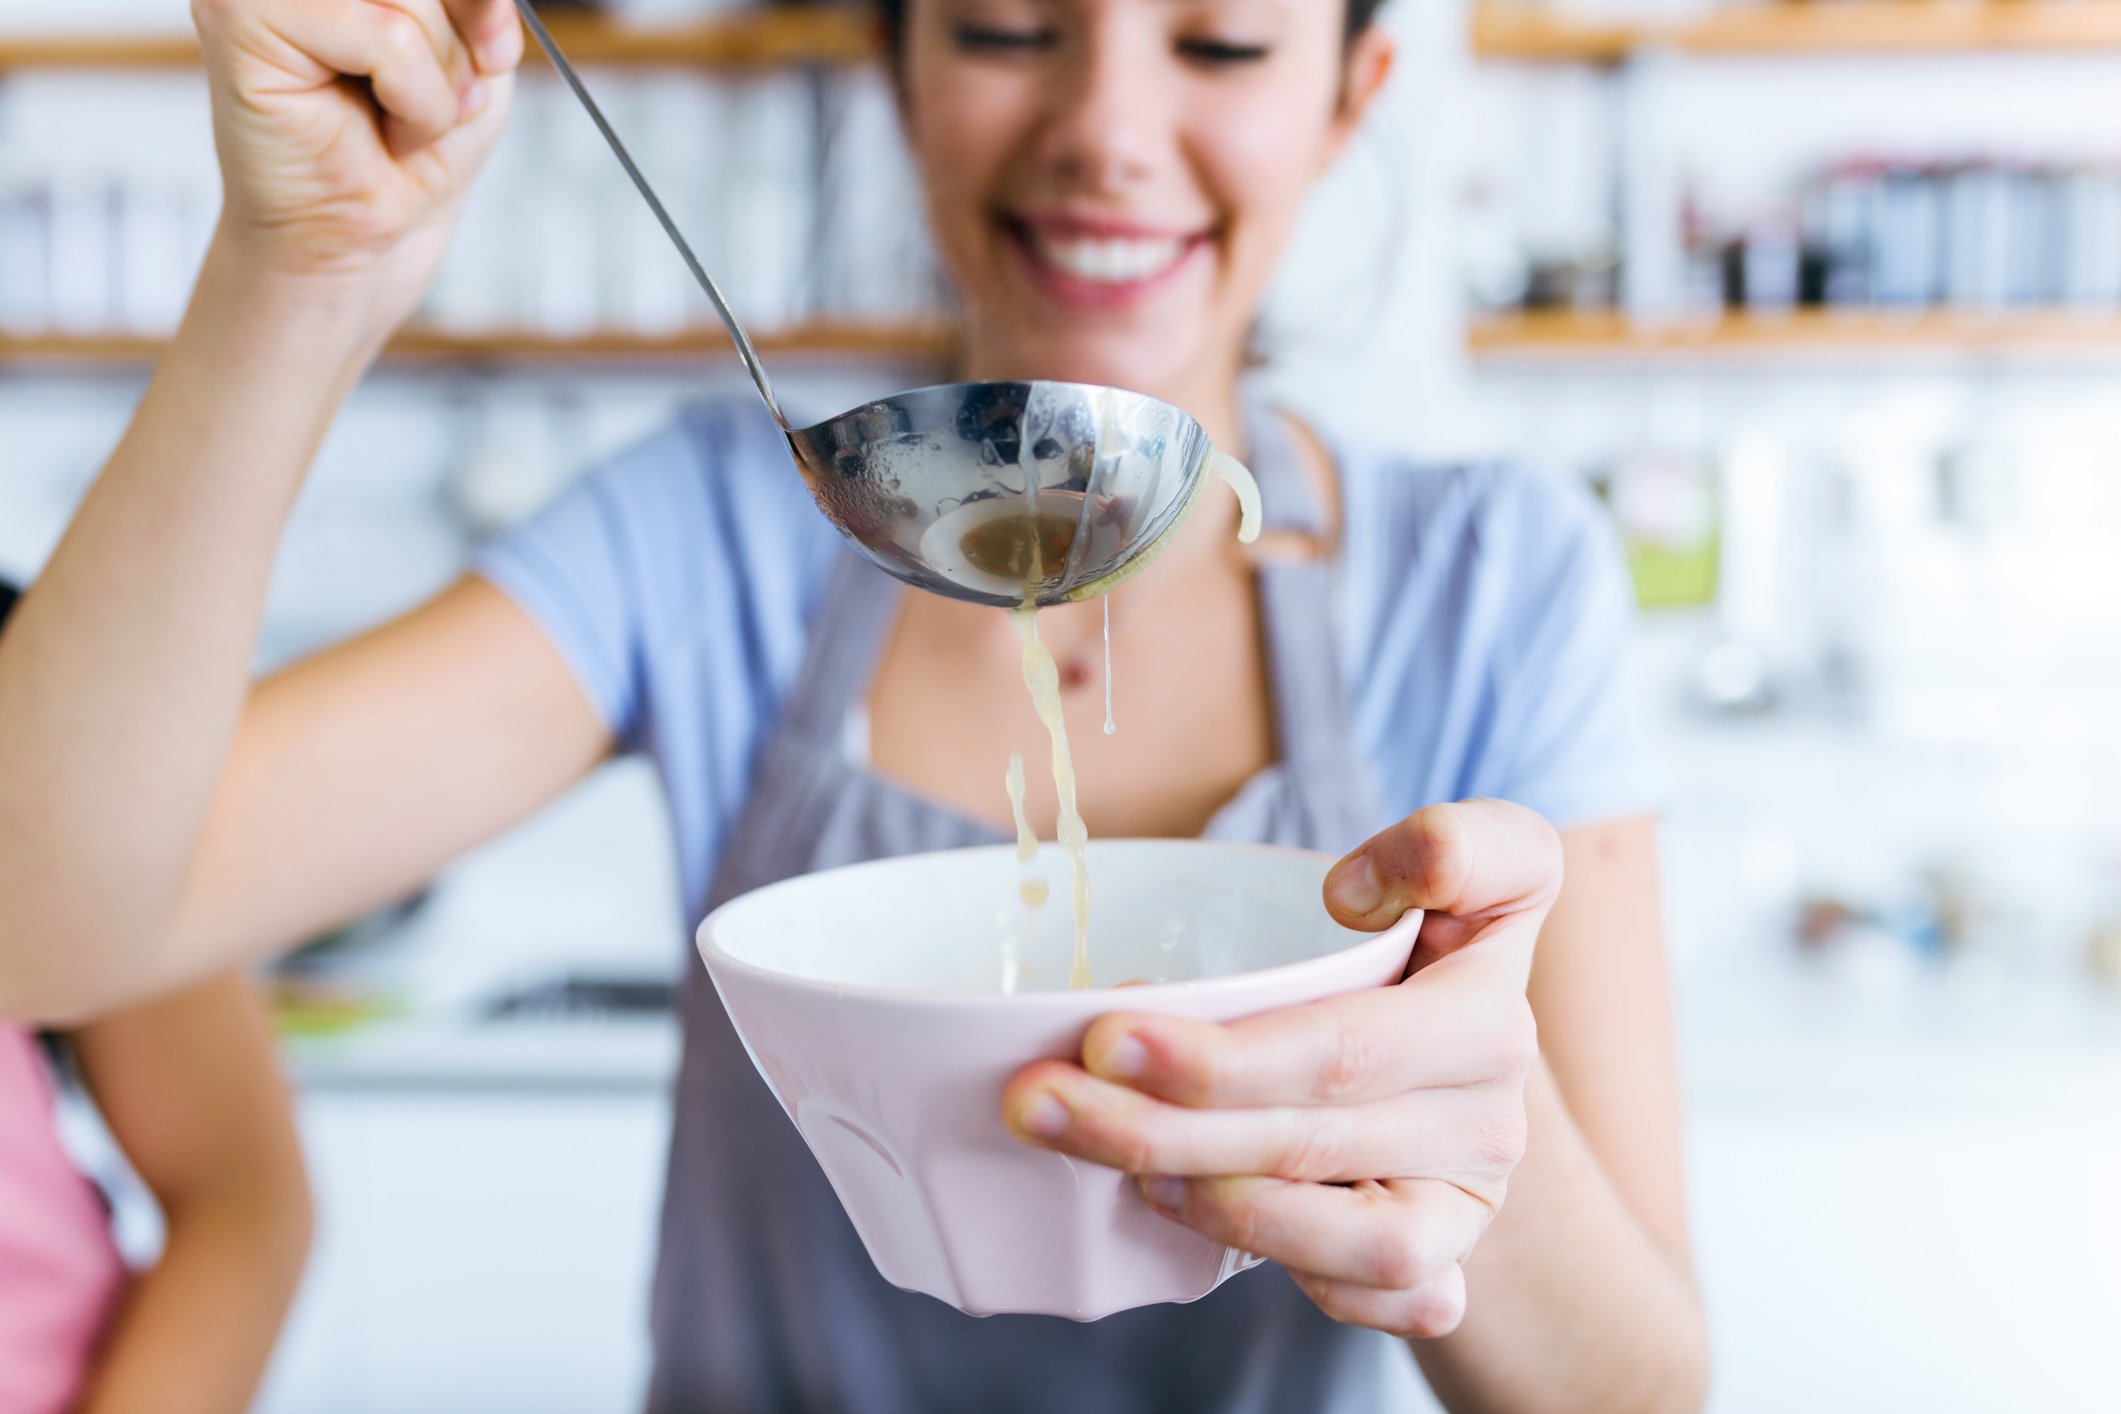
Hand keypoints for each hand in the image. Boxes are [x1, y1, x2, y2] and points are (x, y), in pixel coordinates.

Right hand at [193, 0, 521, 312]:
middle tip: (432, 102)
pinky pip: (384, 36)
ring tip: (401, 120)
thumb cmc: (407, 151)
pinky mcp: (239, 18)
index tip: (492, 49)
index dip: (473, 4)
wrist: (364, 240)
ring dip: (437, 79)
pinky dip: (414, 97)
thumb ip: (475, 5)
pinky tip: (384, 129)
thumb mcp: (472, 58)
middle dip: (455, 43)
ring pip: (407, 1)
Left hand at [1002, 800, 1560, 1338]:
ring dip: (1223, 1206)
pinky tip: (1208, 1227)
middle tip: (1040, 1097)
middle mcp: (1492, 1110)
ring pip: (1358, 1237)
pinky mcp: (1445, 1268)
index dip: (1227, 1052)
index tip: (1107, 1034)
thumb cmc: (1433, 947)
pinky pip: (1386, 1303)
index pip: (1346, 1046)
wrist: (1475, 1065)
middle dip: (1162, 1118)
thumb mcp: (1476, 864)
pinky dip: (1301, 1279)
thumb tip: (1351, 893)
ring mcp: (1470, 1200)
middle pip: (1317, 1124)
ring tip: (1124, 1170)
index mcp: (1487, 1005)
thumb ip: (1447, 846)